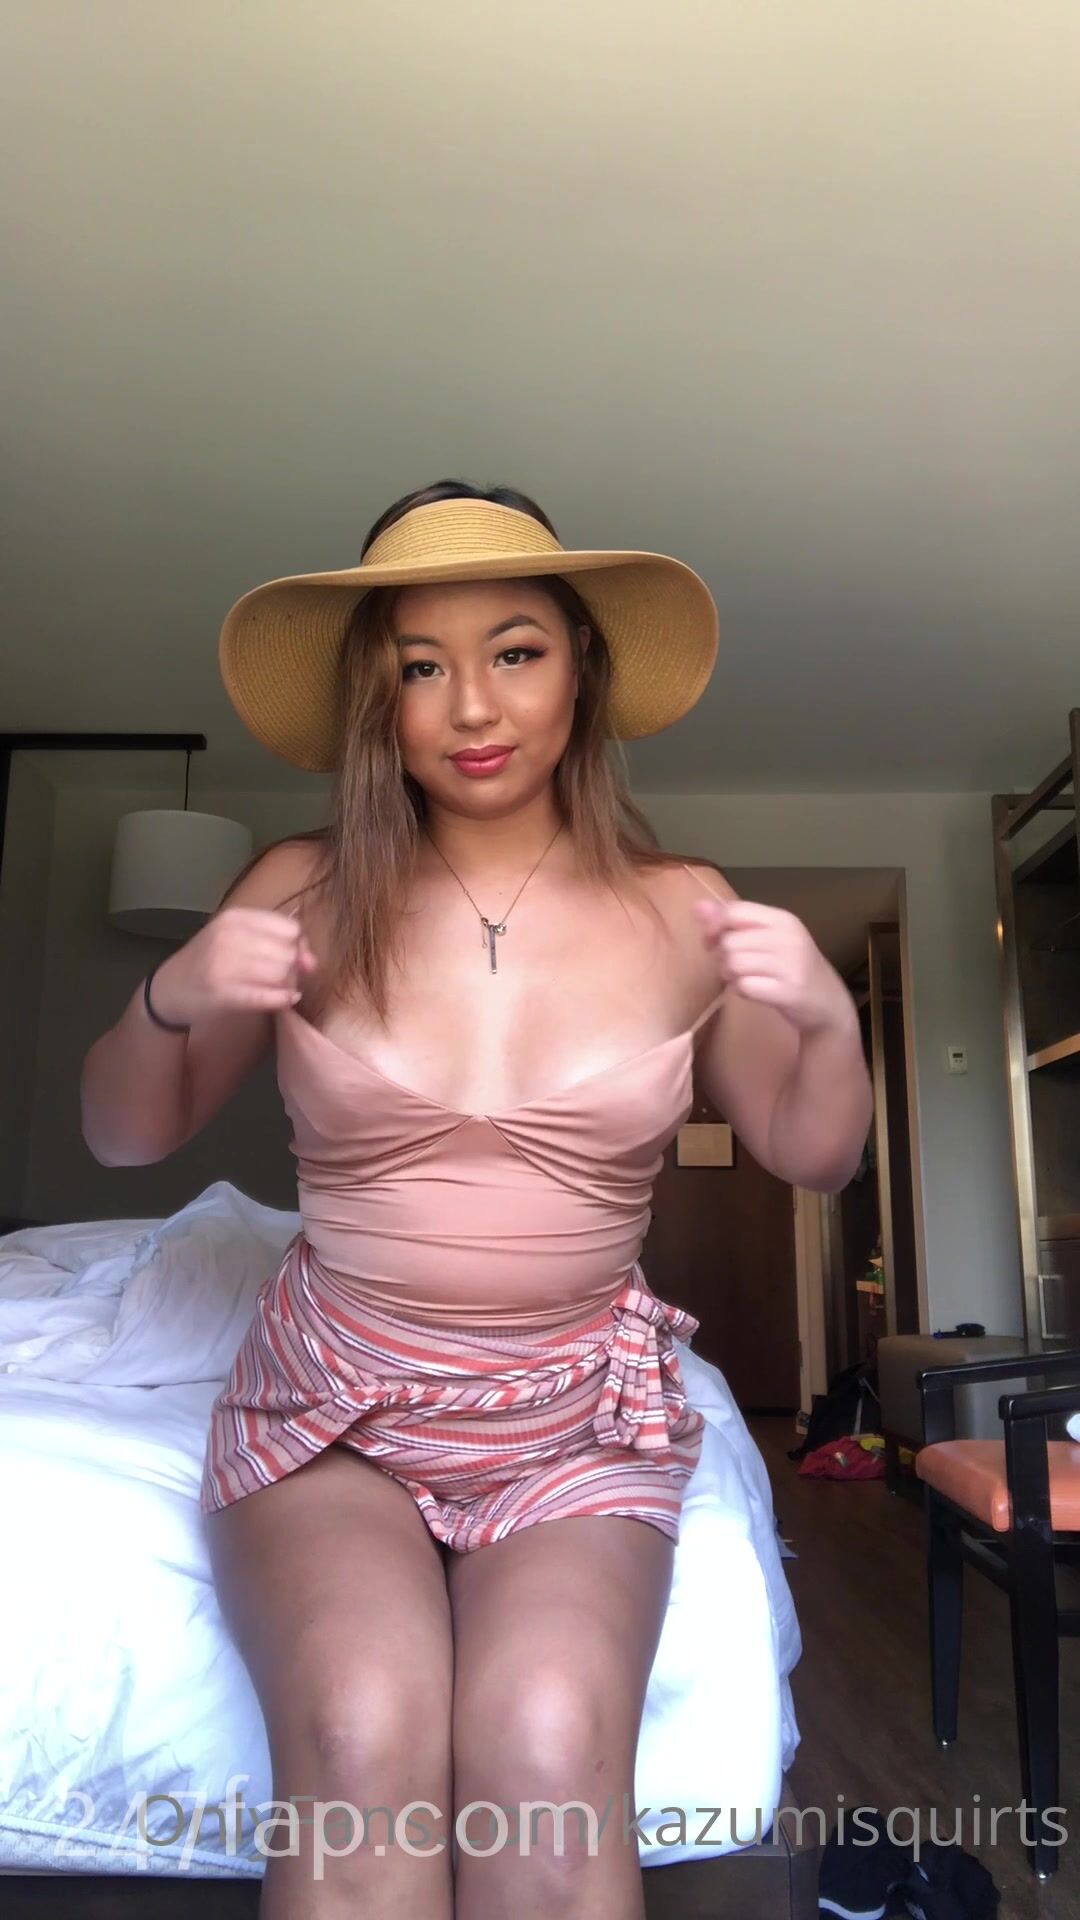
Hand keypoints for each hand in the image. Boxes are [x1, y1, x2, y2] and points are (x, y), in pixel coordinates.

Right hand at [149, 908, 318, 1025]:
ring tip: (280, 989)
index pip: (290, 929)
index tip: (289, 958)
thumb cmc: (208, 962)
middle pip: (288, 952)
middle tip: (282, 978)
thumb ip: (274, 940)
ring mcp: (223, 965)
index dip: (297, 946)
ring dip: (288, 985)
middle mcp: (228, 937)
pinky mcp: (222, 993)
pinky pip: (267, 996)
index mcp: (234, 918)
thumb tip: (312, 959)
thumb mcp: (235, 938)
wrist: (168, 989)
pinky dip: (281, 999)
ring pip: (281, 973)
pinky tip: (282, 1000)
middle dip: (293, 969)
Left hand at [691, 896, 857, 1038]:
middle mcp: (788, 938)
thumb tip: (698, 906)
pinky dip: (742, 991)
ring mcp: (790, 965)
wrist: (829, 1003)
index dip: (714, 926)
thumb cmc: (793, 967)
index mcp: (783, 919)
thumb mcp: (768, 937)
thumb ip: (733, 921)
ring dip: (731, 976)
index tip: (713, 941)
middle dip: (724, 957)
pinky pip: (744, 986)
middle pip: (730, 941)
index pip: (734, 912)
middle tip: (738, 967)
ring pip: (734, 964)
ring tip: (746, 978)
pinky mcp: (787, 991)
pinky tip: (755, 991)